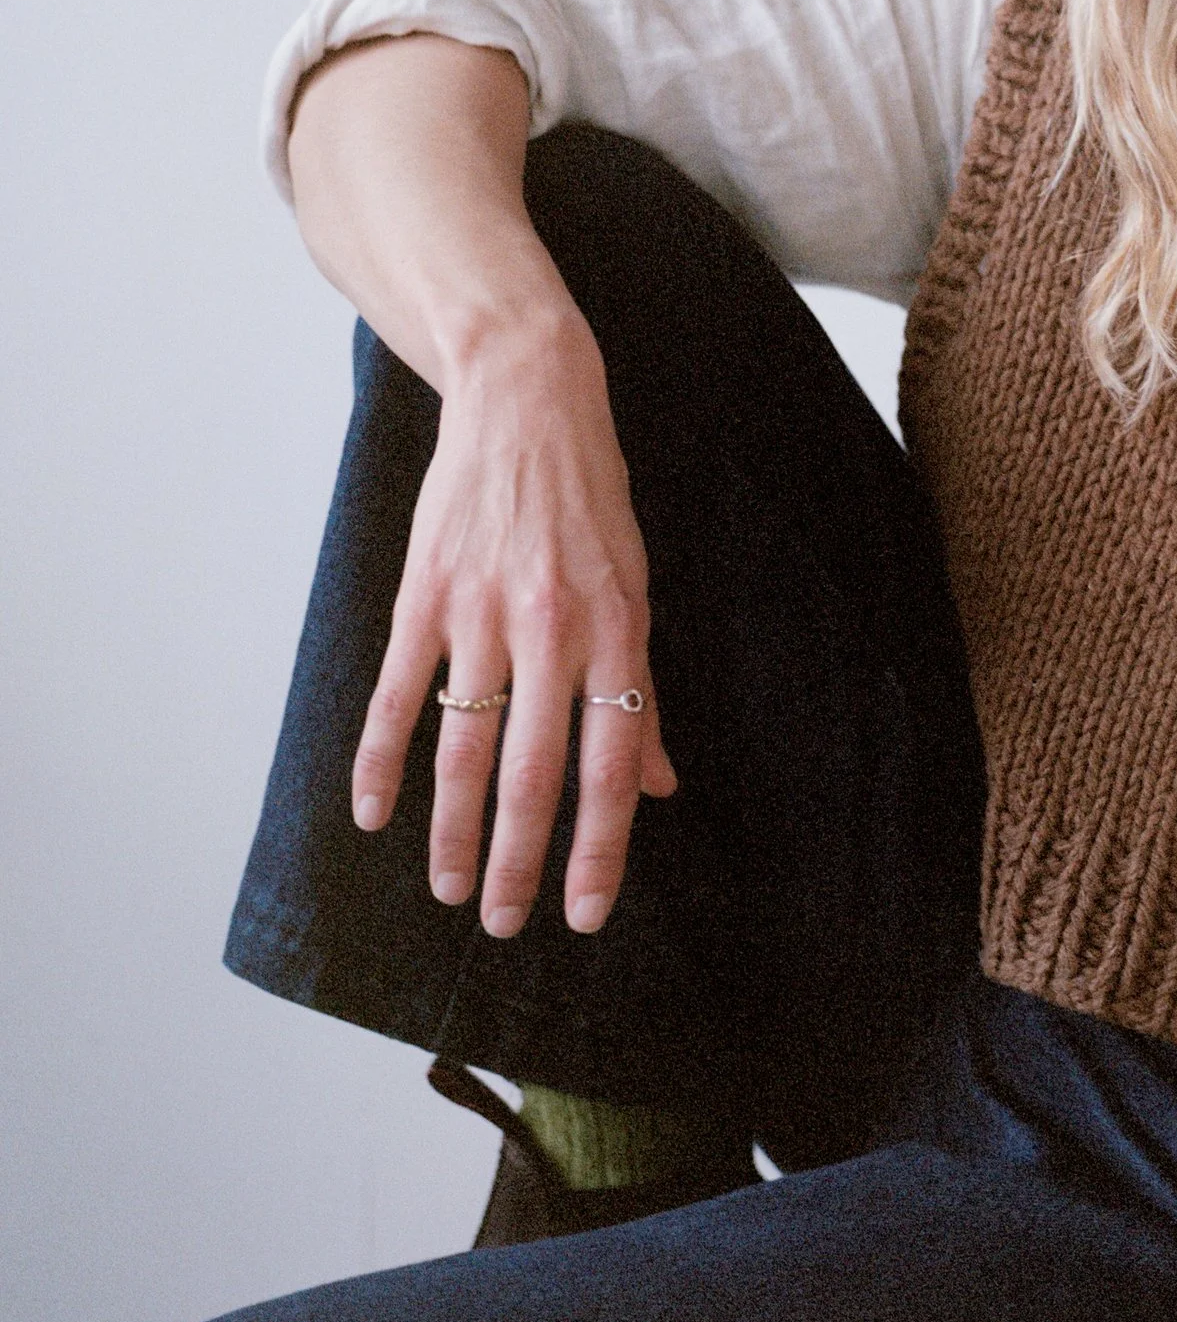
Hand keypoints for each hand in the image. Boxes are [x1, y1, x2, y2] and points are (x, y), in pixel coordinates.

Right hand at [349, 308, 676, 936]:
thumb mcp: (637, 584)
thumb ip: (641, 687)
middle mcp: (554, 629)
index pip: (613, 763)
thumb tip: (658, 782)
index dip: (601, 846)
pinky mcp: (426, 593)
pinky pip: (399, 694)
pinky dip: (382, 760)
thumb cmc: (592, 499)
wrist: (530, 398)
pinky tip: (374, 814)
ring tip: (449, 889)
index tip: (586, 912)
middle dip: (521, 861)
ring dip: (451, 831)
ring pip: (463, 748)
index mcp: (618, 629)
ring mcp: (483, 612)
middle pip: (535, 772)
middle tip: (506, 923)